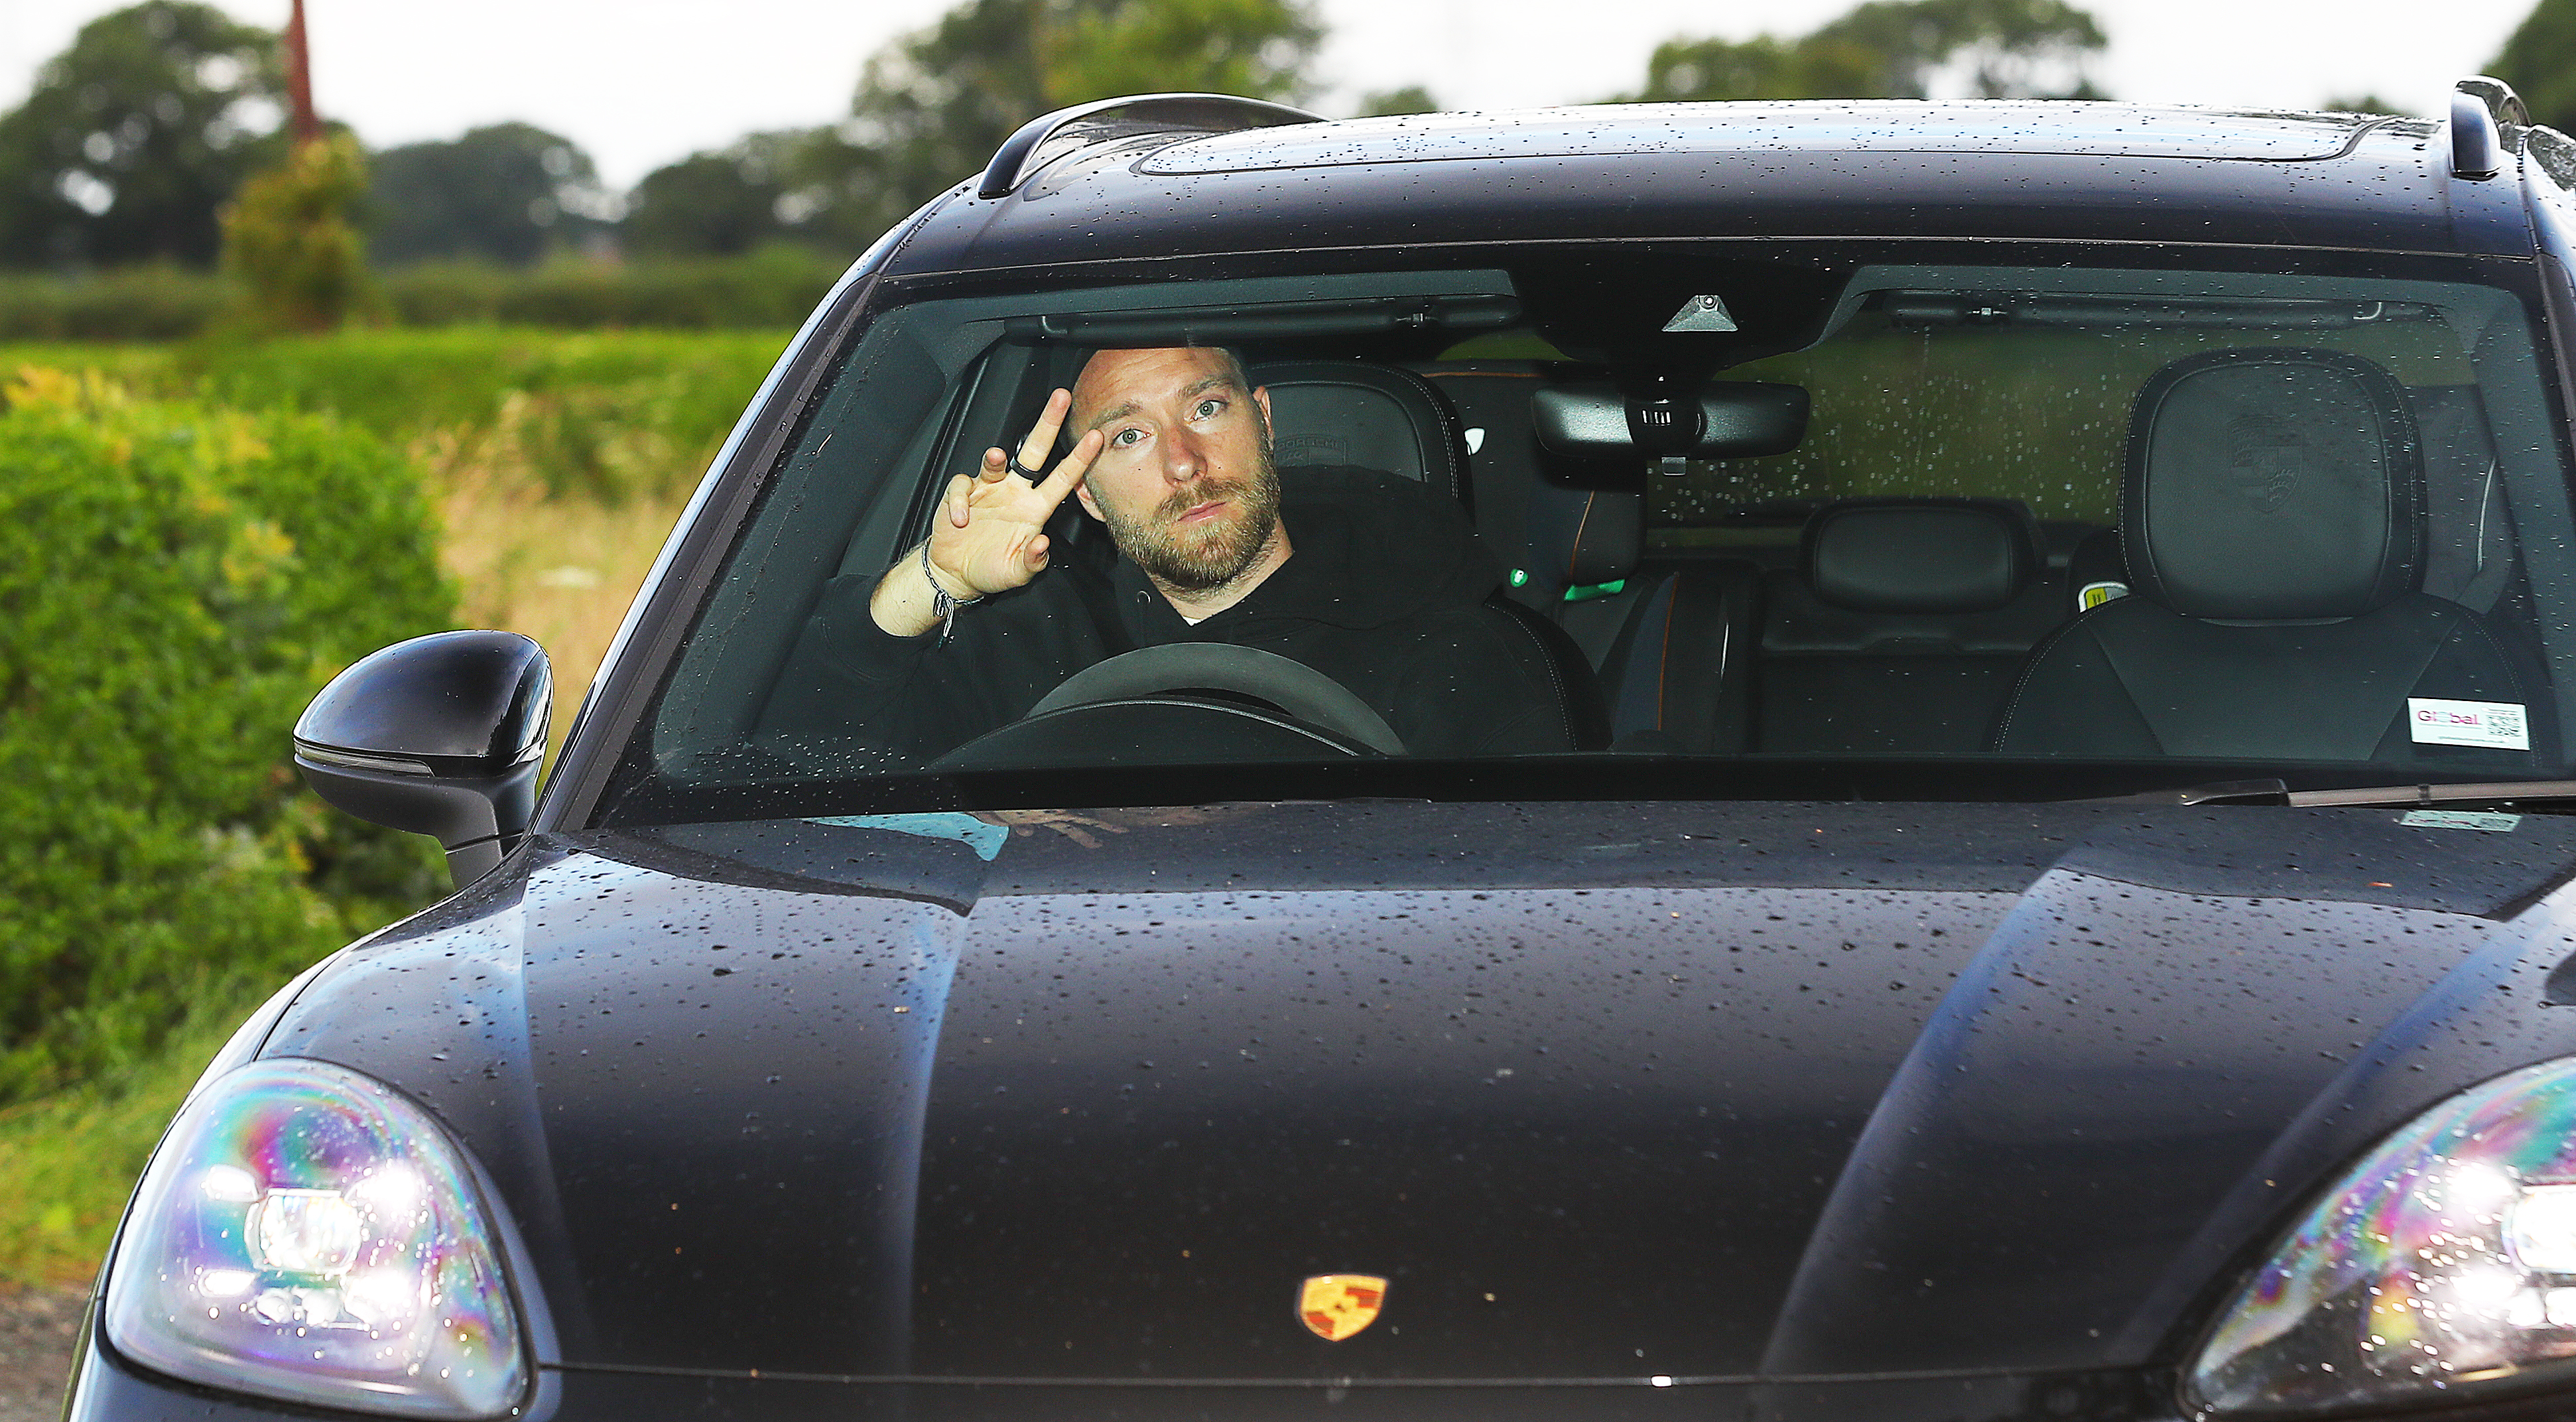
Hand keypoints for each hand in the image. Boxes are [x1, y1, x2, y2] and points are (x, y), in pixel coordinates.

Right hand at [927, 389, 1101, 597]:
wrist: (956, 572)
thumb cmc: (992, 569)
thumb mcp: (1017, 573)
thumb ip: (1033, 562)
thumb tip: (1042, 545)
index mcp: (1035, 509)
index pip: (1063, 479)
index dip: (1080, 459)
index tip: (1097, 438)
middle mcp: (1015, 493)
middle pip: (1034, 452)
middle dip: (1048, 423)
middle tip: (1061, 398)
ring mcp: (988, 490)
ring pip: (994, 462)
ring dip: (995, 459)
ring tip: (995, 458)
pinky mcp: (962, 493)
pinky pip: (961, 487)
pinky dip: (959, 501)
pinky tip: (960, 520)